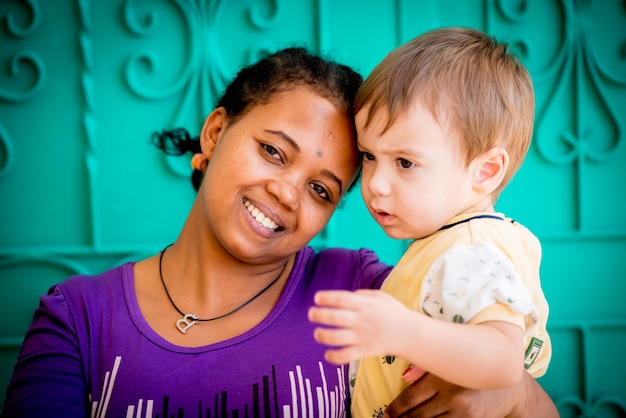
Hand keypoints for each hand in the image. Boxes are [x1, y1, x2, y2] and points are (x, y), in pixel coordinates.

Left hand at [308, 289, 411, 363]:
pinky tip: (327, 354)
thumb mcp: (380, 297)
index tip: (317, 297)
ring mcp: (362, 337)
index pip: (343, 299)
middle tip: (311, 314)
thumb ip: (361, 295)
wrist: (409, 333)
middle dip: (320, 315)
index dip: (328, 298)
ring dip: (323, 336)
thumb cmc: (392, 312)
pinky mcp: (364, 351)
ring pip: (338, 338)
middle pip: (337, 317)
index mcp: (365, 305)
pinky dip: (334, 357)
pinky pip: (346, 356)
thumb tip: (345, 297)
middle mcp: (362, 320)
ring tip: (317, 333)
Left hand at [385, 372, 515, 417]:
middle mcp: (452, 397)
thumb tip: (402, 377)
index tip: (386, 413)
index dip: (395, 408)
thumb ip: (424, 367)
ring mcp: (462, 413)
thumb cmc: (471, 367)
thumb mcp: (449, 361)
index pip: (411, 397)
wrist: (507, 384)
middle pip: (417, 414)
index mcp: (442, 377)